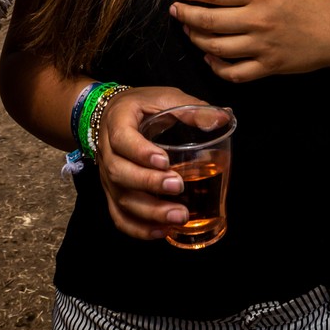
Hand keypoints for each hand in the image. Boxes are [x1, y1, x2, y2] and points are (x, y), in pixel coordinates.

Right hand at [94, 84, 207, 239]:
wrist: (111, 114)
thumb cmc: (142, 106)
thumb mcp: (164, 97)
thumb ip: (191, 108)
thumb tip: (222, 119)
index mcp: (118, 121)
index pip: (122, 139)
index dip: (141, 152)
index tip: (166, 161)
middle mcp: (107, 151)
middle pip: (119, 173)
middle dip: (149, 184)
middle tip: (178, 186)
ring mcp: (107, 175)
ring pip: (120, 199)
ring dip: (149, 212)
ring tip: (179, 216)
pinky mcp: (112, 192)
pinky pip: (118, 216)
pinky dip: (139, 229)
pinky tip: (162, 232)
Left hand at [169, 0, 329, 82]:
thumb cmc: (312, 1)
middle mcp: (258, 19)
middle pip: (209, 20)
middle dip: (186, 15)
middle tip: (176, 11)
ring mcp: (262, 46)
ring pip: (216, 47)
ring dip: (197, 39)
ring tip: (190, 31)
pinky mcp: (269, 66)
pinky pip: (234, 72)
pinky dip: (216, 66)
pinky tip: (210, 57)